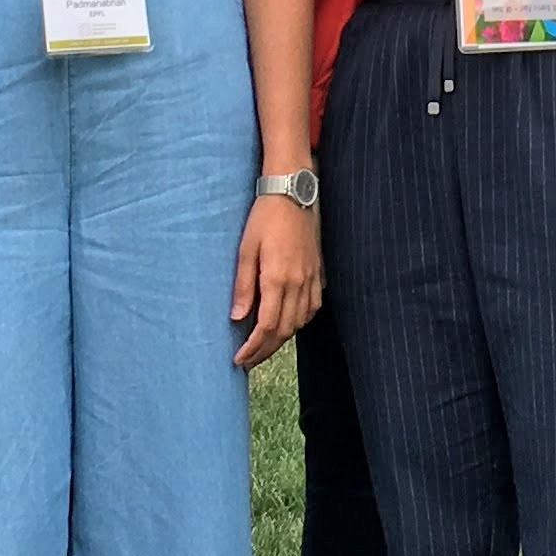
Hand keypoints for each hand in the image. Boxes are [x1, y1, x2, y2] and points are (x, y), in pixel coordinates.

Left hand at [231, 193, 319, 367]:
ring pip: (299, 323)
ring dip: (281, 339)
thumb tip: (237, 318)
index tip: (239, 360)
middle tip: (248, 361)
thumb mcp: (246, 249)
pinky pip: (311, 309)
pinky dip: (298, 323)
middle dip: (265, 350)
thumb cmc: (265, 218)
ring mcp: (311, 280)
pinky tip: (287, 325)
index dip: (253, 347)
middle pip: (284, 331)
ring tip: (263, 347)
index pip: (266, 326)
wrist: (293, 194)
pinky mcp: (318, 274)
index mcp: (277, 279)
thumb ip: (243, 285)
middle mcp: (298, 284)